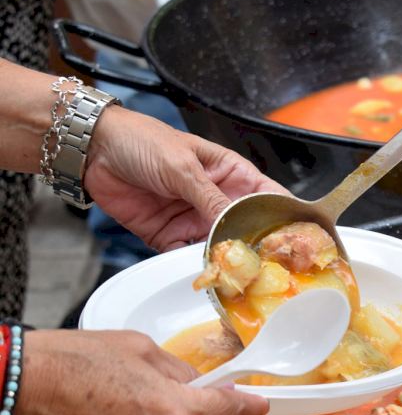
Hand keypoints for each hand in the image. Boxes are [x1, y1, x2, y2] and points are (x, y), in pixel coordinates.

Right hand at [11, 330, 268, 414]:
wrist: (15, 390)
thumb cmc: (70, 362)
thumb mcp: (140, 349)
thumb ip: (181, 372)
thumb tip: (206, 384)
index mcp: (174, 413)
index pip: (232, 414)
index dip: (251, 407)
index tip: (258, 404)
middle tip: (208, 405)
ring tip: (157, 413)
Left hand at [85, 106, 288, 251]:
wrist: (93, 149)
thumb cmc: (142, 141)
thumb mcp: (183, 167)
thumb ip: (210, 199)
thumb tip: (235, 227)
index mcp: (231, 175)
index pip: (268, 198)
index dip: (284, 217)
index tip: (295, 239)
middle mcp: (217, 199)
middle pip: (246, 229)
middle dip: (254, 247)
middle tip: (264, 266)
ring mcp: (194, 219)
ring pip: (218, 247)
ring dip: (223, 260)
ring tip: (231, 273)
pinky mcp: (169, 235)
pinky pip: (185, 256)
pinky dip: (190, 265)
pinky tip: (199, 271)